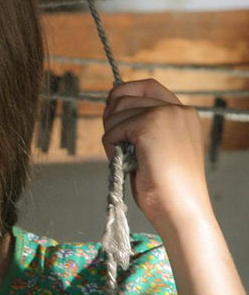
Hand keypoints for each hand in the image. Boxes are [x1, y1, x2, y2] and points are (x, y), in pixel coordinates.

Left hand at [101, 78, 214, 233]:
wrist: (181, 209)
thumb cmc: (166, 187)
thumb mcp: (158, 147)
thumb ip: (143, 126)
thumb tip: (112, 110)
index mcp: (184, 113)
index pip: (147, 86)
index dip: (124, 94)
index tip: (111, 112)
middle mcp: (178, 109)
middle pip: (124, 95)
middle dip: (111, 118)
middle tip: (114, 142)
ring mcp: (165, 114)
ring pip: (115, 112)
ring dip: (111, 136)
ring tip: (126, 159)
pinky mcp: (150, 124)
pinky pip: (112, 130)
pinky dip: (110, 147)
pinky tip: (125, 163)